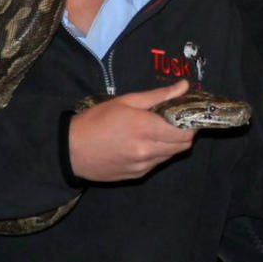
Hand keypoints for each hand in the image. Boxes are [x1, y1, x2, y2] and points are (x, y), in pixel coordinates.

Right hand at [68, 80, 197, 181]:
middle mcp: (147, 150)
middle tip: (175, 122)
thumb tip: (184, 86)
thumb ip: (158, 96)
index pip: (185, 131)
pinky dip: (158, 153)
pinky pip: (157, 164)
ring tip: (158, 132)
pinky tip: (145, 144)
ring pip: (171, 155)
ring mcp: (143, 165)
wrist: (71, 150)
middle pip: (183, 146)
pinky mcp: (137, 175)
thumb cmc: (96, 120)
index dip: (191, 123)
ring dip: (172, 144)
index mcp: (145, 128)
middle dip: (185, 133)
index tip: (187, 114)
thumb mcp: (126, 101)